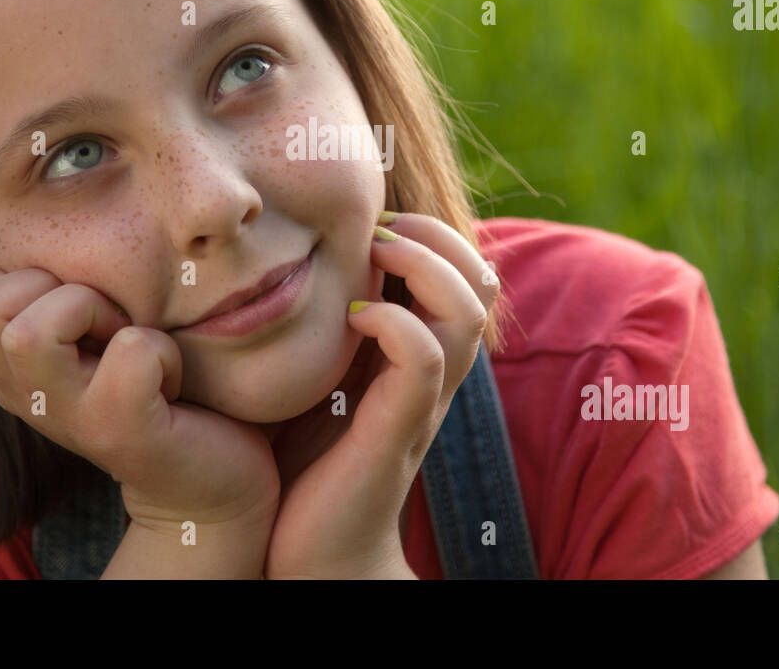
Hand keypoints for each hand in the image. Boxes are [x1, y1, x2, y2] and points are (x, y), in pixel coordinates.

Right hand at [0, 270, 280, 537]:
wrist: (207, 478)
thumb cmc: (151, 386)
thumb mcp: (87, 335)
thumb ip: (47, 294)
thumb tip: (28, 207)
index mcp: (8, 371)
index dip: (11, 281)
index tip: (69, 306)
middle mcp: (22, 398)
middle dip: (49, 286)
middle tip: (104, 320)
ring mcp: (67, 420)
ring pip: (29, 333)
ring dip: (94, 310)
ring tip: (127, 340)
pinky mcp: (122, 433)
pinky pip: (131, 352)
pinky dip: (163, 350)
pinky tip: (171, 381)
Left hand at [262, 213, 497, 577]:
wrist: (310, 554)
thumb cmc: (304, 463)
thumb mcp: (319, 377)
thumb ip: (328, 329)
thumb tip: (297, 264)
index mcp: (420, 357)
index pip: (466, 275)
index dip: (434, 233)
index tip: (375, 222)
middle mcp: (433, 375)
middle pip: (481, 282)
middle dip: (437, 235)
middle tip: (379, 226)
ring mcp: (421, 403)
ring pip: (464, 311)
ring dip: (422, 263)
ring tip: (374, 253)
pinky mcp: (397, 430)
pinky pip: (424, 359)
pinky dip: (395, 322)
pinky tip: (355, 319)